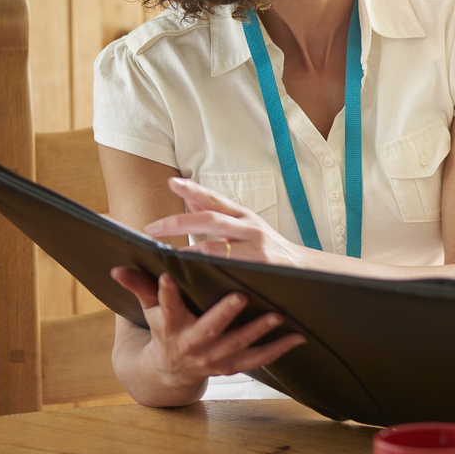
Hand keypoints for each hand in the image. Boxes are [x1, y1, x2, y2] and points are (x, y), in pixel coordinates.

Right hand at [110, 266, 304, 393]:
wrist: (169, 372)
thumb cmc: (164, 329)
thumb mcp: (149, 311)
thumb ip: (140, 288)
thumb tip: (117, 268)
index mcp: (171, 327)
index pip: (166, 308)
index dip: (165, 294)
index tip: (167, 276)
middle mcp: (193, 345)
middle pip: (208, 330)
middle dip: (223, 314)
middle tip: (240, 296)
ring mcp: (214, 359)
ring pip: (237, 346)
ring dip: (258, 332)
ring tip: (278, 315)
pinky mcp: (232, 366)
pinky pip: (258, 360)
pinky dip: (278, 349)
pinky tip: (298, 336)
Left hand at [146, 177, 308, 265]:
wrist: (302, 268)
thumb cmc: (268, 247)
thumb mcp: (245, 226)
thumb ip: (217, 214)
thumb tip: (190, 198)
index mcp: (243, 215)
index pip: (216, 199)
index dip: (194, 190)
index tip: (172, 183)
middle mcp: (249, 226)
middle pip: (211, 219)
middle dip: (179, 222)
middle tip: (152, 228)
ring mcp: (255, 246)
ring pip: (217, 246)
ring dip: (188, 250)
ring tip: (165, 253)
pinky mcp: (260, 265)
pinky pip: (228, 266)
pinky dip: (207, 267)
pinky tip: (192, 270)